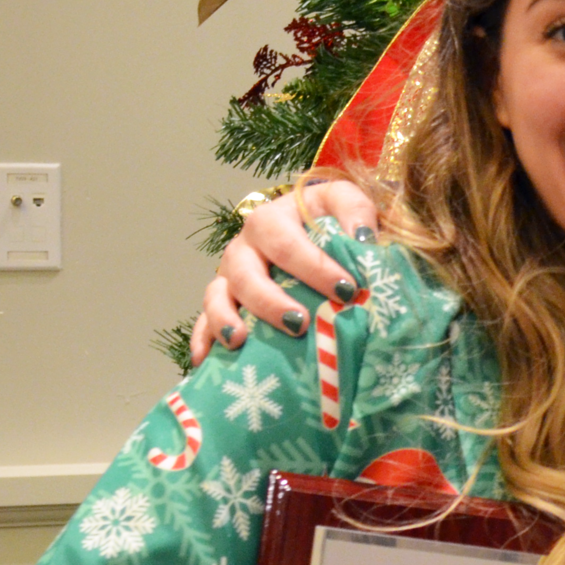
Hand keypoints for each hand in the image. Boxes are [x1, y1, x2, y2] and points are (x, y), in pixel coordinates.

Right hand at [189, 178, 382, 362]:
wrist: (307, 224)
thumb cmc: (326, 220)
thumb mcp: (341, 203)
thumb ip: (355, 210)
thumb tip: (363, 239)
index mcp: (273, 220)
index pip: (287, 243)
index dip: (314, 267)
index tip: (345, 290)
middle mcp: (245, 246)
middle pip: (246, 272)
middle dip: (270, 301)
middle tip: (300, 324)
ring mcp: (230, 274)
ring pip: (217, 295)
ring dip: (225, 318)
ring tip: (240, 340)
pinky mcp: (222, 300)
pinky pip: (203, 321)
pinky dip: (202, 340)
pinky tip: (205, 362)